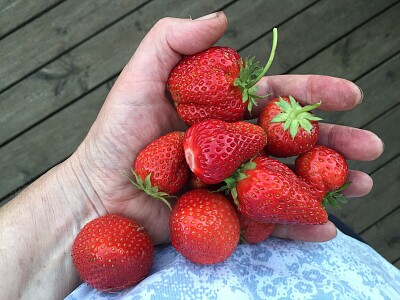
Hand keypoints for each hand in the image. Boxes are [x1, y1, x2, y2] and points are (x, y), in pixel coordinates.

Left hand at [70, 12, 382, 244]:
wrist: (100, 192)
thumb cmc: (117, 136)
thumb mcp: (139, 77)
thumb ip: (174, 41)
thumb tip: (222, 20)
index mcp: (224, 112)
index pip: (277, 99)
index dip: (313, 94)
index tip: (348, 94)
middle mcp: (236, 145)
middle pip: (294, 141)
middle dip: (335, 142)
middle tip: (371, 146)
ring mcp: (235, 182)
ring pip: (290, 179)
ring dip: (329, 183)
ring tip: (363, 184)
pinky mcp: (229, 215)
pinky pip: (269, 221)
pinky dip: (298, 224)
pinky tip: (326, 226)